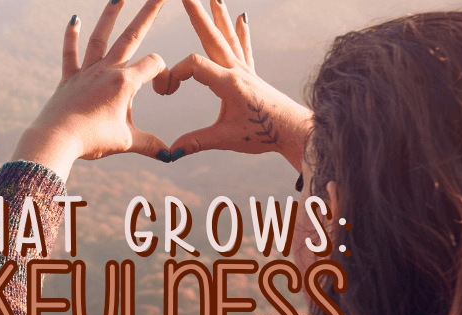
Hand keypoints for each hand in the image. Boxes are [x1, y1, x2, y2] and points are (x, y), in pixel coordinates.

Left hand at [11, 0, 171, 181]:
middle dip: (149, 13)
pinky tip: (73, 19)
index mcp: (124, 82)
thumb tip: (171, 156)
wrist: (56, 140)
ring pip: (100, 37)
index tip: (162, 92)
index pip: (154, 64)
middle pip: (132, 35)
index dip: (165, 75)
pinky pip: (70, 53)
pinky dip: (70, 36)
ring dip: (110, 16)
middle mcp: (106, 70)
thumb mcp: (126, 142)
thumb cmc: (92, 140)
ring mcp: (86, 72)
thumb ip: (150, 145)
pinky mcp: (69, 79)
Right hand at [162, 0, 311, 170]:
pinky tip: (242, 18)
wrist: (294, 132)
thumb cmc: (263, 134)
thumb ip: (197, 142)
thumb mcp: (227, 139)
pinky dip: (241, 32)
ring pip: (228, 38)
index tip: (167, 91)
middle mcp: (237, 71)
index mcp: (229, 83)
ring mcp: (246, 71)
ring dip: (219, 17)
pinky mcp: (252, 76)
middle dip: (198, 16)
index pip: (195, 66)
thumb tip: (171, 152)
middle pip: (213, 38)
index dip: (176, 74)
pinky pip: (244, 48)